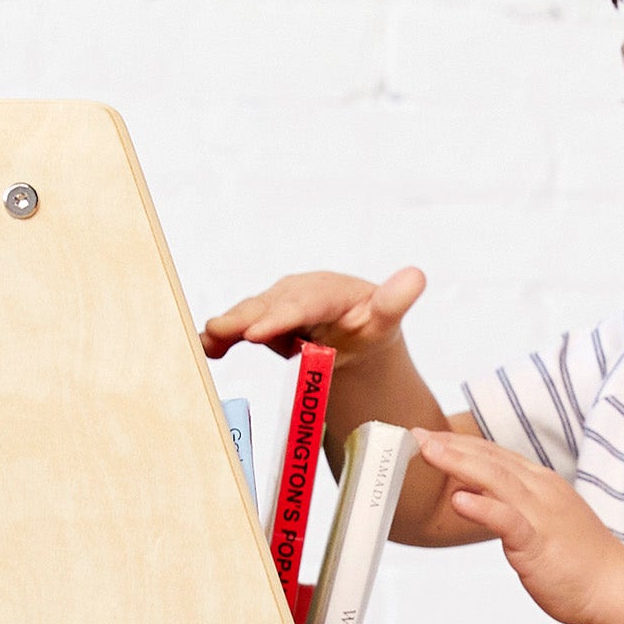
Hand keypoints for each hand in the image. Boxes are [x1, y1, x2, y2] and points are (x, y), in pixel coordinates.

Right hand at [199, 264, 427, 359]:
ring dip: (228, 327)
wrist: (352, 333)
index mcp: (331, 290)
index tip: (259, 333)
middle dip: (245, 320)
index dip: (280, 317)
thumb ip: (394, 301)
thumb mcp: (384, 319)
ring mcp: (278, 303)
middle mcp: (299, 291)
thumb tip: (417, 275)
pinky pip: (241, 326)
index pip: (304, 303)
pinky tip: (206, 348)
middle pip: (271, 306)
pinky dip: (222, 335)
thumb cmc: (369, 328)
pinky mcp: (263, 317)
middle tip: (221, 333)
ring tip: (208, 342)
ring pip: (251, 314)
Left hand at [417, 426, 623, 623]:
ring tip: (428, 451)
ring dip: (459, 463)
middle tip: (417, 434)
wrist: (613, 585)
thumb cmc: (577, 559)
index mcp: (541, 484)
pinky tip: (458, 500)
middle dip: (452, 445)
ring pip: (496, 480)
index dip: (461, 444)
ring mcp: (541, 514)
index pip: (495, 455)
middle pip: (491, 460)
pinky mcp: (539, 542)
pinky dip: (483, 508)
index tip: (428, 435)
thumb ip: (511, 506)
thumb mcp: (541, 521)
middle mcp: (541, 490)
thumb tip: (475, 497)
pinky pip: (508, 520)